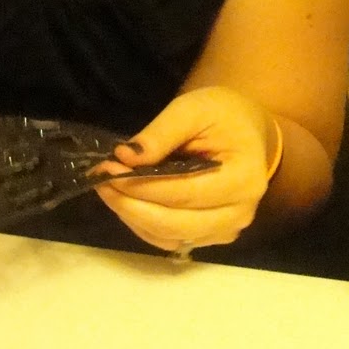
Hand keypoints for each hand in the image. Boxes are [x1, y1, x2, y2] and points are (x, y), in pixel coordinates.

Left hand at [95, 85, 275, 254]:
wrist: (246, 128)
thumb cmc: (223, 114)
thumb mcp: (193, 108)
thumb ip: (160, 133)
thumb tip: (124, 158)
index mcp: (243, 178)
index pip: (183, 192)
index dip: (141, 185)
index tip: (107, 168)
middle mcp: (240, 213)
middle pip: (175, 223)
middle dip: (131, 205)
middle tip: (102, 182)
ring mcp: (228, 230)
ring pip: (169, 237)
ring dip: (133, 217)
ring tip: (110, 189)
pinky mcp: (213, 236)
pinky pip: (172, 240)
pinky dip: (144, 225)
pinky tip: (128, 202)